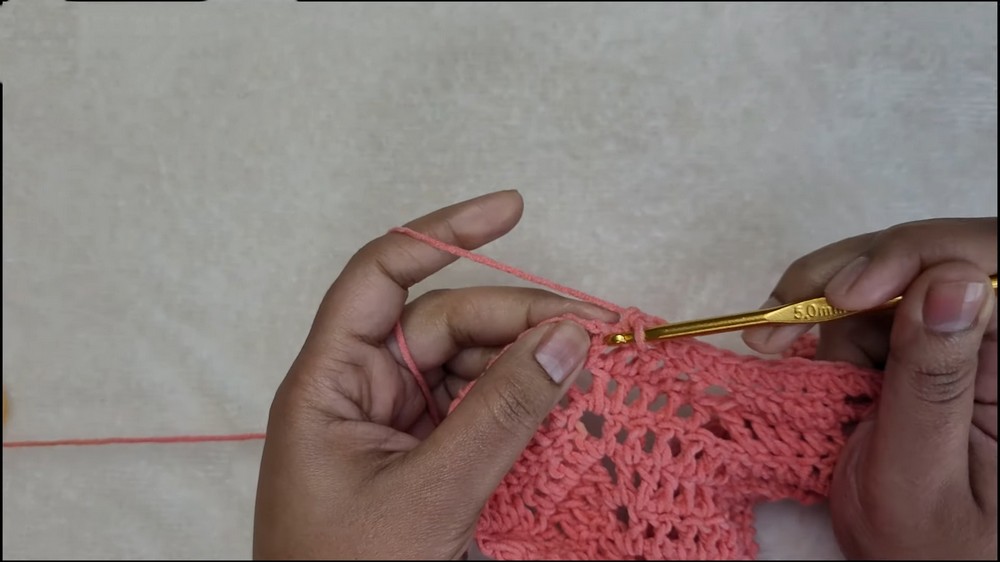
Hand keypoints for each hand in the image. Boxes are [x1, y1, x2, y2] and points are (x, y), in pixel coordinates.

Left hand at [252, 191, 617, 558]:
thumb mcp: (431, 495)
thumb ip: (502, 414)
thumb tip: (568, 339)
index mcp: (330, 383)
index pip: (382, 276)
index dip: (444, 230)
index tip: (512, 209)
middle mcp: (361, 392)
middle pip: (442, 322)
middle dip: (513, 318)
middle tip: (587, 333)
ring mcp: (396, 427)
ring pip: (468, 367)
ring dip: (525, 363)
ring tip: (586, 370)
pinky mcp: (426, 459)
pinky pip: (478, 411)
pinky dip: (520, 405)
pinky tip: (561, 404)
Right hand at [743, 217, 996, 558]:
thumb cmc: (930, 549)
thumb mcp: (919, 474)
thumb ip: (933, 381)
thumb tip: (951, 283)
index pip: (994, 266)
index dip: (922, 256)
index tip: (851, 293)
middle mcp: (997, 343)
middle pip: (932, 257)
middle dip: (853, 271)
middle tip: (783, 311)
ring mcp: (957, 342)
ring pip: (889, 275)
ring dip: (820, 297)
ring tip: (771, 339)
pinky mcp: (918, 347)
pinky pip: (865, 306)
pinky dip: (815, 316)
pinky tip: (785, 341)